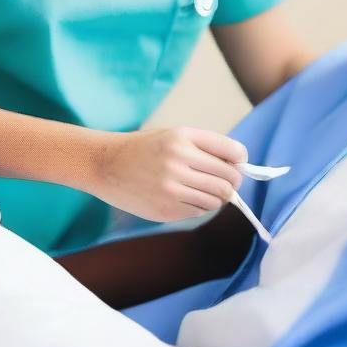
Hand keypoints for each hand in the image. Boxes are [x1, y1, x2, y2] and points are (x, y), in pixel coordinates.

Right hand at [93, 126, 246, 222]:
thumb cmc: (145, 148)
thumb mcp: (174, 135)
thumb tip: (238, 165)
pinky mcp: (166, 210)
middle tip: (228, 182)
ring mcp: (172, 187)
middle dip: (233, 182)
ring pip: (217, 199)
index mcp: (183, 137)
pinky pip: (199, 211)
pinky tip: (187, 197)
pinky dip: (200, 206)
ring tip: (205, 189)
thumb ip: (204, 147)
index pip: (231, 151)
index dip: (240, 159)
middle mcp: (179, 160)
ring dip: (217, 196)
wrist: (106, 165)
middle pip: (228, 179)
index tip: (239, 163)